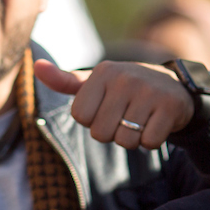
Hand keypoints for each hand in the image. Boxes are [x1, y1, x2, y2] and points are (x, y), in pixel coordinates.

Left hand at [34, 59, 195, 149]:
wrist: (173, 86)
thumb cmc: (124, 89)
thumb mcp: (95, 83)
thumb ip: (64, 80)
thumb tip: (36, 67)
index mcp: (103, 72)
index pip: (80, 116)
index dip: (92, 120)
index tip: (106, 107)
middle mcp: (125, 78)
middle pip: (101, 132)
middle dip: (112, 132)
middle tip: (125, 116)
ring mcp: (149, 91)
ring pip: (125, 141)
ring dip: (132, 138)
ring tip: (140, 120)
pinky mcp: (170, 106)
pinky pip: (149, 142)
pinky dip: (151, 140)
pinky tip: (155, 123)